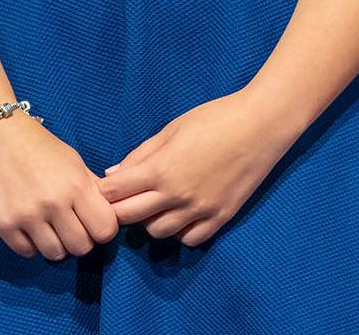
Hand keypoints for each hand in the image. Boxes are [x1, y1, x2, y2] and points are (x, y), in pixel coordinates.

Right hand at [0, 110, 119, 260]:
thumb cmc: (38, 145)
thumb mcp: (72, 161)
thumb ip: (91, 189)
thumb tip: (111, 215)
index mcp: (75, 183)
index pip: (105, 230)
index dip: (101, 228)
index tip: (92, 221)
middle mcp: (53, 202)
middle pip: (81, 248)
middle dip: (79, 238)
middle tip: (69, 223)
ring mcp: (27, 215)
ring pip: (55, 254)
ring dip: (55, 243)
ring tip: (48, 224)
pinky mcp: (4, 224)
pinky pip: (28, 253)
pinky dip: (31, 244)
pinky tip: (28, 224)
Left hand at [95, 90, 292, 246]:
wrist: (259, 125)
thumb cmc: (213, 118)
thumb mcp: (171, 129)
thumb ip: (141, 154)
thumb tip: (112, 173)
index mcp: (162, 169)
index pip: (117, 192)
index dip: (103, 192)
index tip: (99, 190)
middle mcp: (177, 196)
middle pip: (130, 217)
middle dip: (118, 209)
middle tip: (120, 199)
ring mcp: (200, 211)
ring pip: (158, 232)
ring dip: (149, 221)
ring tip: (153, 203)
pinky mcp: (220, 219)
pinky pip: (189, 240)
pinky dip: (178, 231)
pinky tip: (179, 213)